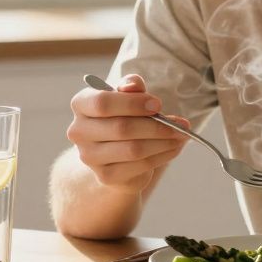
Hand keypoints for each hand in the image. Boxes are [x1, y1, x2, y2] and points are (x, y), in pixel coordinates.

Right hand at [67, 74, 190, 194]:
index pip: (103, 102)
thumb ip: (131, 87)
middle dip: (156, 125)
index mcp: (81, 104)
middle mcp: (79, 131)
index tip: (158, 105)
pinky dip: (162, 155)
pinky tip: (174, 148)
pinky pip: (140, 165)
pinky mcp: (105, 176)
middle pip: (121, 128)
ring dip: (164, 142)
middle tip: (182, 123)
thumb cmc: (123, 116)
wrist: (115, 153)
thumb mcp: (128, 96)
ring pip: (133, 149)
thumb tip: (134, 85)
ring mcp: (90, 156)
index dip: (132, 103)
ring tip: (182, 135)